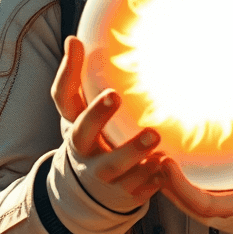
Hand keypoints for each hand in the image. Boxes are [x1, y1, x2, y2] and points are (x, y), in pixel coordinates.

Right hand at [51, 36, 163, 206]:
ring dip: (136, 154)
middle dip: (99, 118)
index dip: (75, 88)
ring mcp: (104, 178)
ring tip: (155, 138)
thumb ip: (76, 77)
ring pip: (116, 169)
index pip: (66, 105)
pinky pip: (139, 190)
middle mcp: (84, 154)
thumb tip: (74, 39)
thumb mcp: (79, 112)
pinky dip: (152, 180)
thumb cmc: (90, 139)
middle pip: (85, 137)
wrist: (91, 192)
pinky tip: (166, 167)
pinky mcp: (125, 194)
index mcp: (74, 129)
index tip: (109, 88)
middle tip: (118, 97)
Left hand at [158, 111, 232, 224]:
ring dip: (159, 178)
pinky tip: (154, 156)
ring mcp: (212, 214)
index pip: (201, 204)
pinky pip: (180, 197)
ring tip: (145, 148)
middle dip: (160, 179)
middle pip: (179, 202)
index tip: (166, 163)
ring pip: (176, 200)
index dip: (180, 187)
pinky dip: (166, 181)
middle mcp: (221, 214)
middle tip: (147, 148)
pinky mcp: (208, 209)